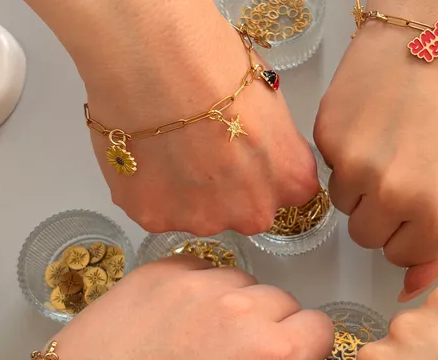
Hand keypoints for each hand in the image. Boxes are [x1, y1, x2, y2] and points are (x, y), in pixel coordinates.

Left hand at [29, 256, 332, 359]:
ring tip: (197, 337)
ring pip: (240, 281)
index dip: (307, 345)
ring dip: (231, 303)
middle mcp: (240, 311)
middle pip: (282, 300)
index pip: (319, 326)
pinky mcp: (158, 272)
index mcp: (271, 356)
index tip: (293, 353)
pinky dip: (194, 290)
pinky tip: (172, 321)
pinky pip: (197, 269)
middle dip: (270, 325)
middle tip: (237, 354)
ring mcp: (197, 285)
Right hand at [69, 3, 317, 234]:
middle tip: (201, 144)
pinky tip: (145, 152)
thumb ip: (274, 141)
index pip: (288, 190)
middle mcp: (253, 213)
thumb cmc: (216, 64)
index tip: (244, 147)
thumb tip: (262, 141)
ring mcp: (203, 220)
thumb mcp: (270, 98)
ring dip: (186, 190)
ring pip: (197, 212)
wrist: (154, 60)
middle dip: (227, 187)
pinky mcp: (155, 218)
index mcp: (292, 181)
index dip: (263, 166)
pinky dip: (150, 189)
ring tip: (168, 144)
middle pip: (243, 209)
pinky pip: (156, 208)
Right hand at [315, 2, 437, 300]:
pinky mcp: (330, 141)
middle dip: (382, 213)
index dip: (410, 230)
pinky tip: (368, 128)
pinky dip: (343, 158)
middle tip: (402, 169)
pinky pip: (328, 173)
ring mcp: (360, 170)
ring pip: (344, 209)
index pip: (403, 257)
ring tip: (384, 146)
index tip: (418, 201)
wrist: (433, 42)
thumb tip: (409, 290)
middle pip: (367, 238)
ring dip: (359, 188)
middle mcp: (399, 198)